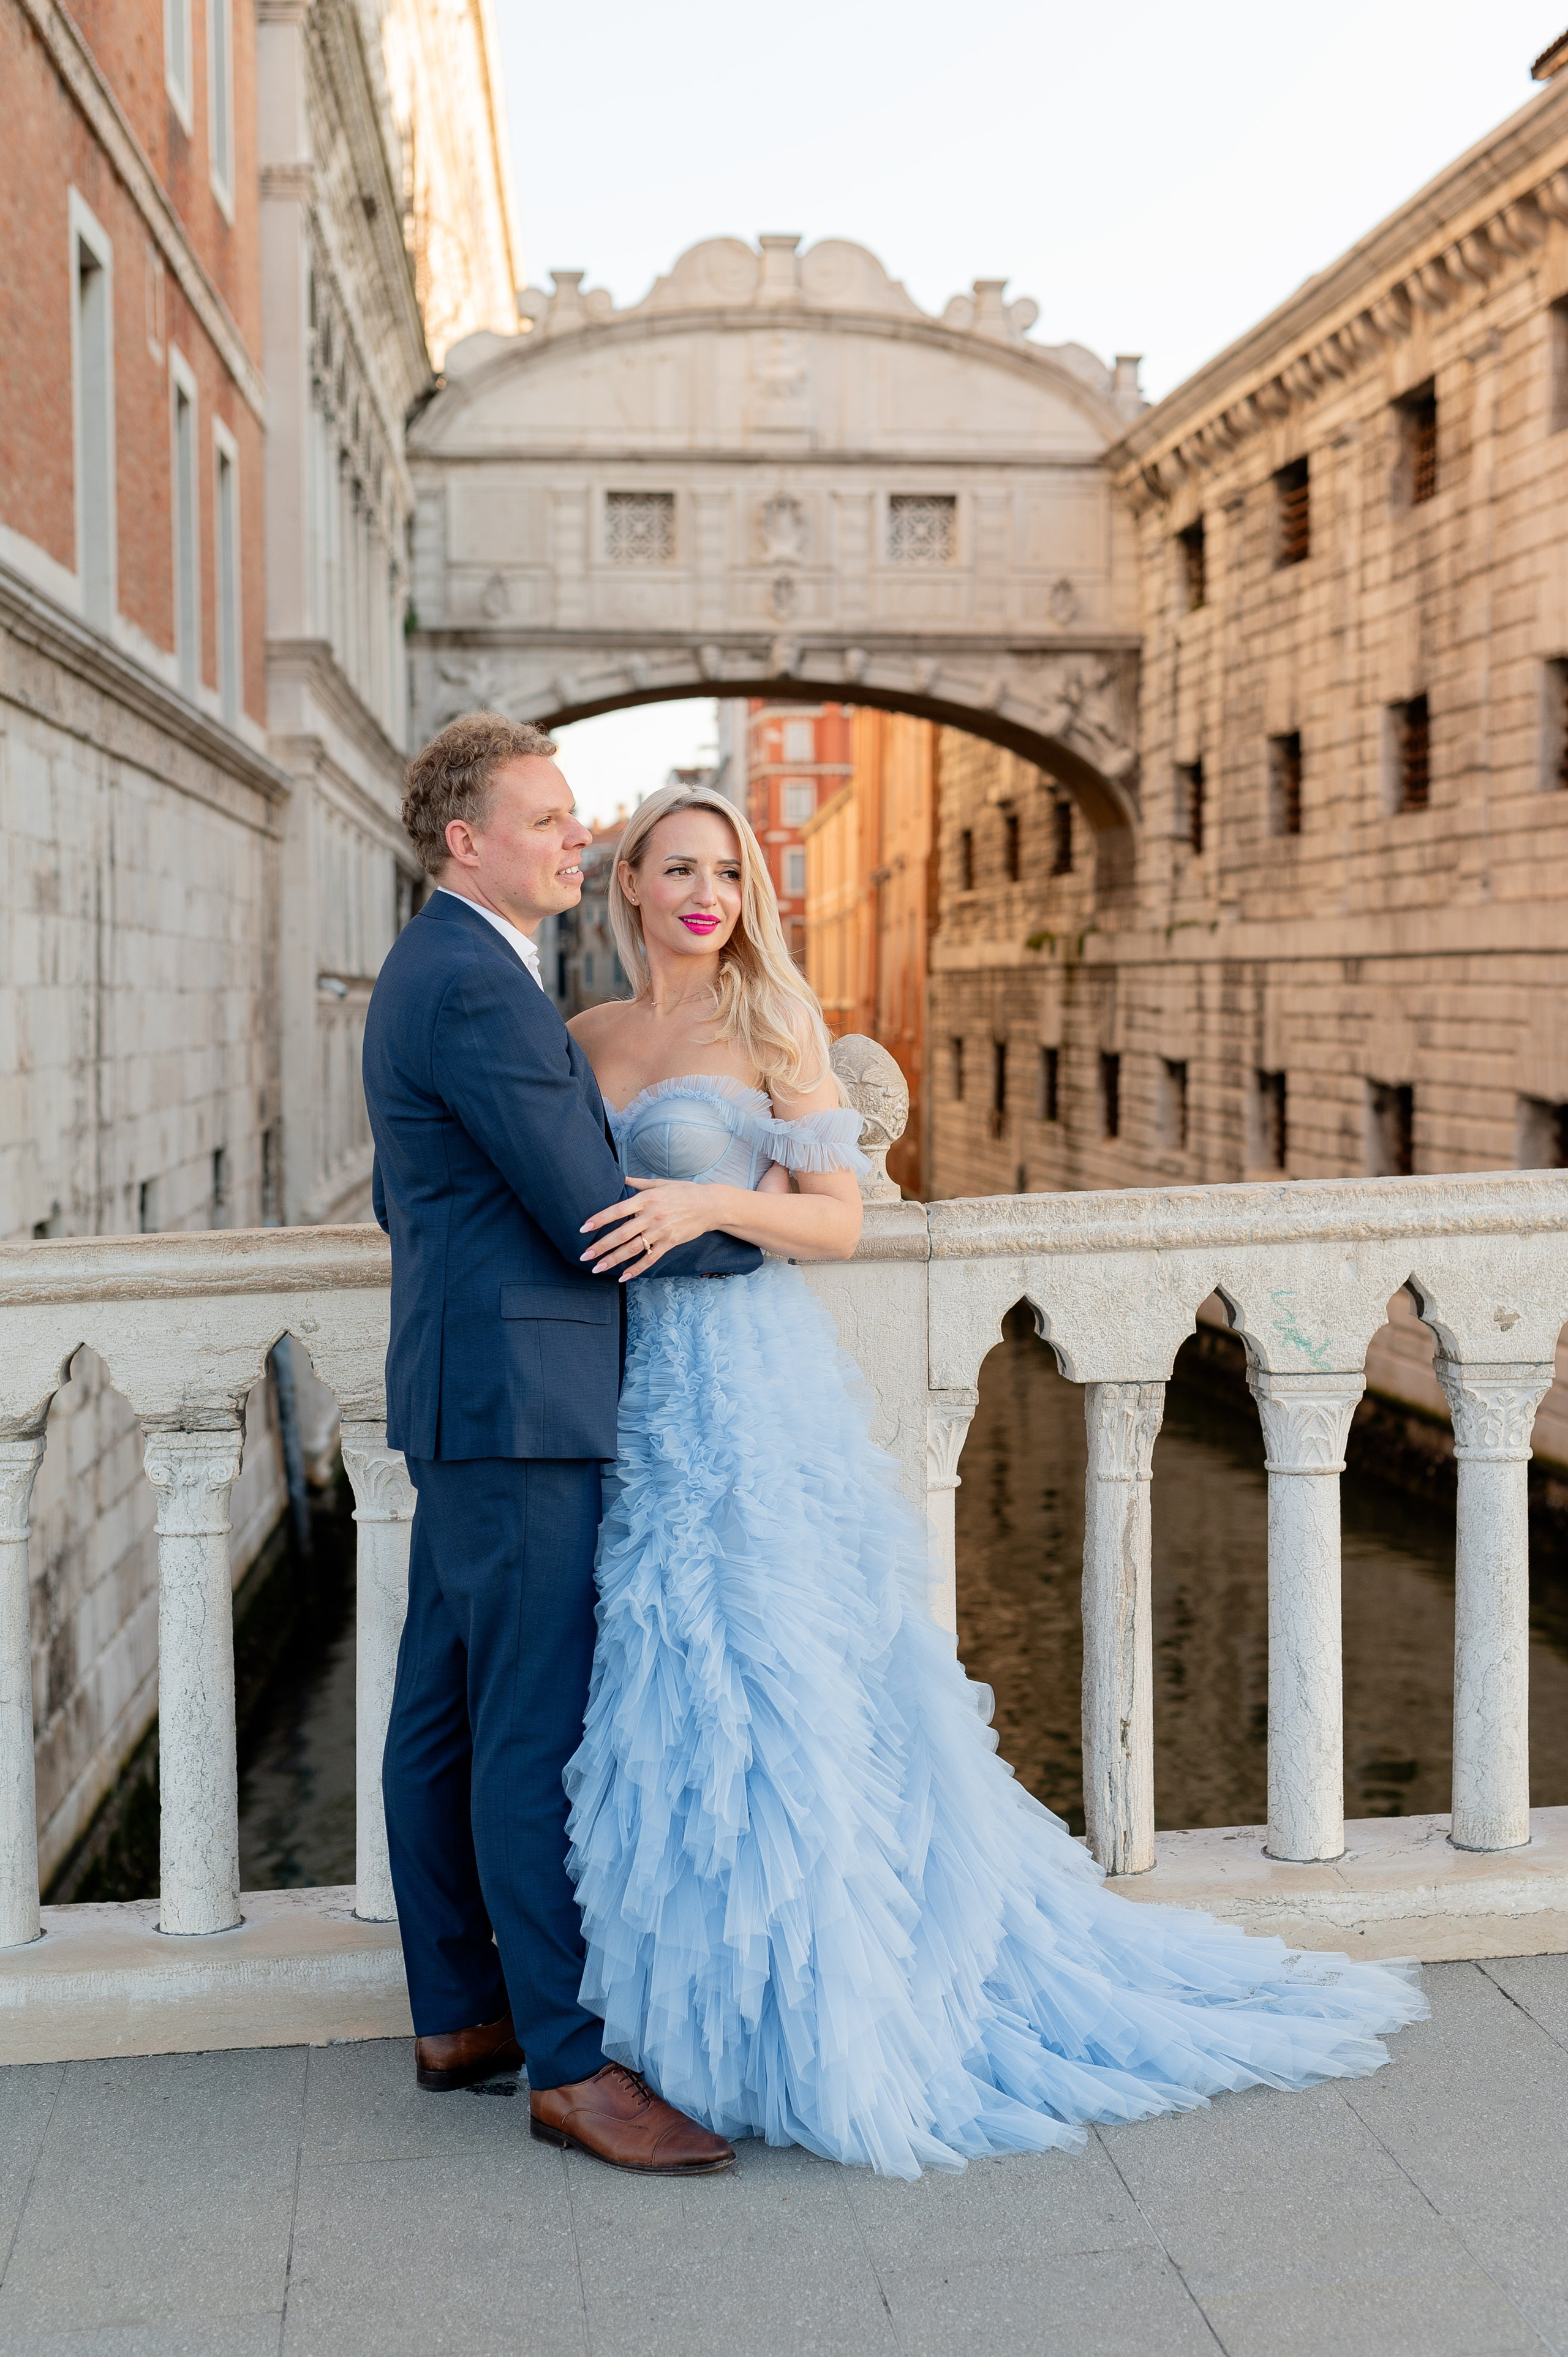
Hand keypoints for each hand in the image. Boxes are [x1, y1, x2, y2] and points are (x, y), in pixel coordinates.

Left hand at [579, 1176, 729, 1277]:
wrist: (710, 1205)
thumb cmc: (683, 1192)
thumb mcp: (660, 1183)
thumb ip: (637, 1183)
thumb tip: (619, 1177)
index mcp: (646, 1199)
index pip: (617, 1210)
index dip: (600, 1219)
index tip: (584, 1228)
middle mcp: (652, 1216)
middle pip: (621, 1234)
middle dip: (600, 1246)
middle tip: (583, 1255)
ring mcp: (661, 1231)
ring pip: (632, 1249)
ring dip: (613, 1260)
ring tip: (597, 1268)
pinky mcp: (670, 1242)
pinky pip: (650, 1258)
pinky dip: (636, 1269)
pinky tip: (623, 1276)